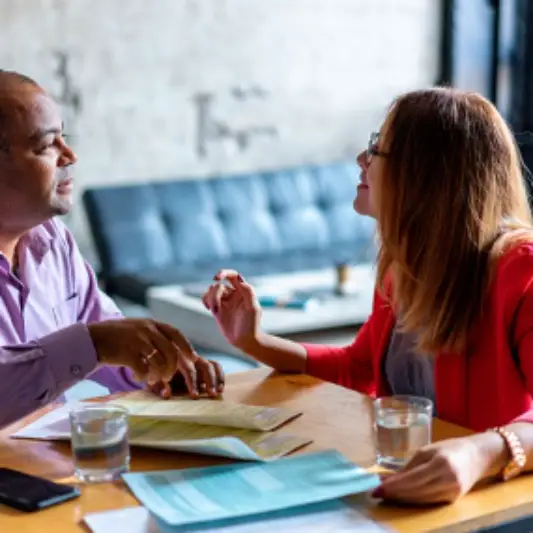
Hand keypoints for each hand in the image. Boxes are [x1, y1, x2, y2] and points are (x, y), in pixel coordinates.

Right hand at [88, 319, 207, 397]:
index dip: (187, 346)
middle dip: (173, 367)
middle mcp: (147, 329)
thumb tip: (176, 351)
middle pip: (171, 351)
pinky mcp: (127, 353)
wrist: (93, 338)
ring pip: (159, 362)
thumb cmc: (118, 338)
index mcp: (151, 323)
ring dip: (159, 374)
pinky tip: (138, 377)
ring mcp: (137, 340)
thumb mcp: (139, 329)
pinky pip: (143, 369)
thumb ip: (155, 336)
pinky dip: (143, 376)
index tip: (193, 358)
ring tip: (153, 378)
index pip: (176, 333)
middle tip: (168, 377)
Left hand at [147, 359, 224, 398]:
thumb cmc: (154, 374)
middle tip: (210, 394)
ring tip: (216, 393)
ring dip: (216, 379)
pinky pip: (216, 366)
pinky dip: (220, 376)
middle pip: (204, 365)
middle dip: (209, 381)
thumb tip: (167, 393)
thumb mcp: (152, 381)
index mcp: (176, 359)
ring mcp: (197, 360)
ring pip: (211, 365)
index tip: (194, 396)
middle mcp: (189, 357)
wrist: (154, 362)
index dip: (193, 382)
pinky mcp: (204, 364)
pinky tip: (221, 389)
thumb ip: (159, 386)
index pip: (189, 369)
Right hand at [202, 270, 261, 347]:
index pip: (233, 275)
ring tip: (214, 312)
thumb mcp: (253, 308)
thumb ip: (249, 293)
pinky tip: (209, 309)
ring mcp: (225, 300)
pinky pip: (207, 298)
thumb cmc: (252, 325)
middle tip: (215, 311)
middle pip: (218, 286)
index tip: (216, 278)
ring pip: (211, 290)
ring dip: (210, 299)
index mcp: (243, 290)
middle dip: (214, 296)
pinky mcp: (218, 308)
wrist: (246, 340)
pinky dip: (205, 300)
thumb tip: (241, 280)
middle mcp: (233, 293)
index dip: (224, 273)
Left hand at [373, 437, 487, 503]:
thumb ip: (409, 466)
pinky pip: (428, 502)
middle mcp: (448, 481)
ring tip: (385, 495)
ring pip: (420, 500)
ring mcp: (452, 493)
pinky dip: (413, 500)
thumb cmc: (450, 448)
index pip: (412, 479)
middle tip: (376, 493)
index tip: (377, 488)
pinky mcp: (453, 501)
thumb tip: (387, 478)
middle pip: (416, 492)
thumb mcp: (427, 451)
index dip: (394, 486)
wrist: (478, 456)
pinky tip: (401, 497)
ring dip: (401, 499)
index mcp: (441, 464)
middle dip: (395, 494)